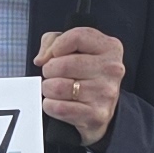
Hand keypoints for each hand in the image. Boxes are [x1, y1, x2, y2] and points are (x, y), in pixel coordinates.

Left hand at [34, 26, 122, 143]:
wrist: (101, 110)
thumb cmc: (85, 74)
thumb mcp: (75, 48)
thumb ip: (54, 41)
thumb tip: (42, 59)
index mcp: (110, 47)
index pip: (76, 37)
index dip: (56, 46)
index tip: (54, 55)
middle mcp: (112, 69)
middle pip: (62, 65)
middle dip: (49, 70)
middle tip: (52, 75)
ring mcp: (105, 93)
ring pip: (57, 87)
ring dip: (48, 88)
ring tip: (55, 89)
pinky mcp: (96, 115)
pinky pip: (58, 107)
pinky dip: (49, 105)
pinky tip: (56, 102)